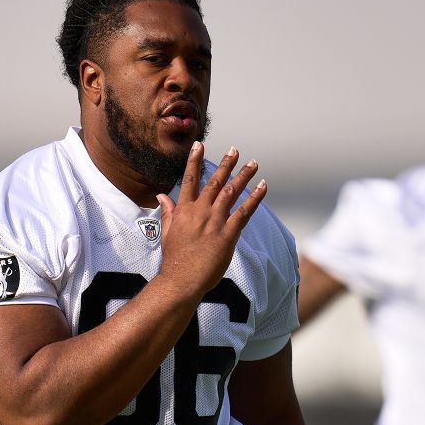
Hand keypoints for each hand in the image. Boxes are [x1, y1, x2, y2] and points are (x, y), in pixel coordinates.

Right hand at [157, 142, 266, 297]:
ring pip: (231, 192)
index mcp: (184, 210)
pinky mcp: (227, 234)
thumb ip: (167, 211)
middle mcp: (199, 211)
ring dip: (244, 175)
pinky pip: (244, 211)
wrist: (181, 279)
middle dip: (226, 164)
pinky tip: (263, 186)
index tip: (199, 145)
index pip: (190, 179)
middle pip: (215, 182)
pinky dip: (255, 197)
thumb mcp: (166, 232)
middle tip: (234, 150)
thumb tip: (161, 195)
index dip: (195, 161)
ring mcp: (214, 221)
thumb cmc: (174, 259)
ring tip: (253, 163)